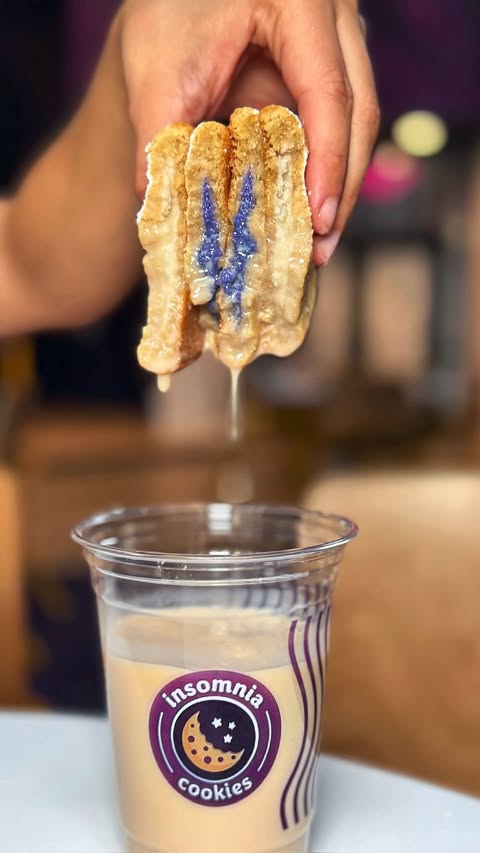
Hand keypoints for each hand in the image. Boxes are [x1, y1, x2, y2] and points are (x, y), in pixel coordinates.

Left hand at [119, 0, 379, 265]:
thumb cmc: (165, 17)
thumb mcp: (157, 75)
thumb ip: (159, 139)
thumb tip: (159, 207)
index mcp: (297, 0)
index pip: (327, 91)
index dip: (327, 163)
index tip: (316, 220)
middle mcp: (333, 14)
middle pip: (359, 110)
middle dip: (342, 186)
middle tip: (322, 248)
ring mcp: (340, 38)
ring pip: (360, 119)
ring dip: (340, 185)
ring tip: (318, 244)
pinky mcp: (332, 64)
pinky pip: (340, 122)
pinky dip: (327, 170)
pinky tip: (308, 212)